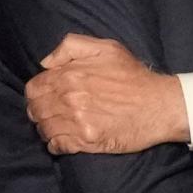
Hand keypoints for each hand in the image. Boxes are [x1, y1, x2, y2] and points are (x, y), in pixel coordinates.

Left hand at [25, 33, 189, 153]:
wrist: (159, 105)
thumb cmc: (133, 76)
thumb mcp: (107, 48)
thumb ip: (71, 46)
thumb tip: (46, 63)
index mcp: (70, 75)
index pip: (33, 88)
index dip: (38, 92)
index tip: (47, 95)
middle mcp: (69, 98)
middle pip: (36, 110)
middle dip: (40, 110)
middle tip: (53, 111)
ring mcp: (77, 122)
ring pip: (44, 128)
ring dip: (47, 127)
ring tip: (59, 125)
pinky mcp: (86, 141)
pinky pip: (57, 146)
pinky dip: (56, 144)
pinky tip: (65, 138)